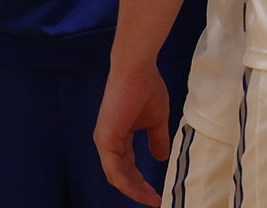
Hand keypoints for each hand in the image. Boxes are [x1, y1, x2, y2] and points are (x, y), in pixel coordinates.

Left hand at [94, 64, 170, 206]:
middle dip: (138, 190)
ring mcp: (105, 142)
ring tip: (151, 199)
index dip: (141, 181)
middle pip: (121, 175)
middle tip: (155, 201)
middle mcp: (108, 143)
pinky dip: (127, 181)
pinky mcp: (106, 139)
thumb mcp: (156, 120)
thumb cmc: (146, 89)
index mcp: (118, 138)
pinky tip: (140, 189)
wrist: (137, 71)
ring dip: (134, 190)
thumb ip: (157, 140)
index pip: (127, 166)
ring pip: (117, 175)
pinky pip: (115, 168)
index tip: (157, 193)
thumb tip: (161, 157)